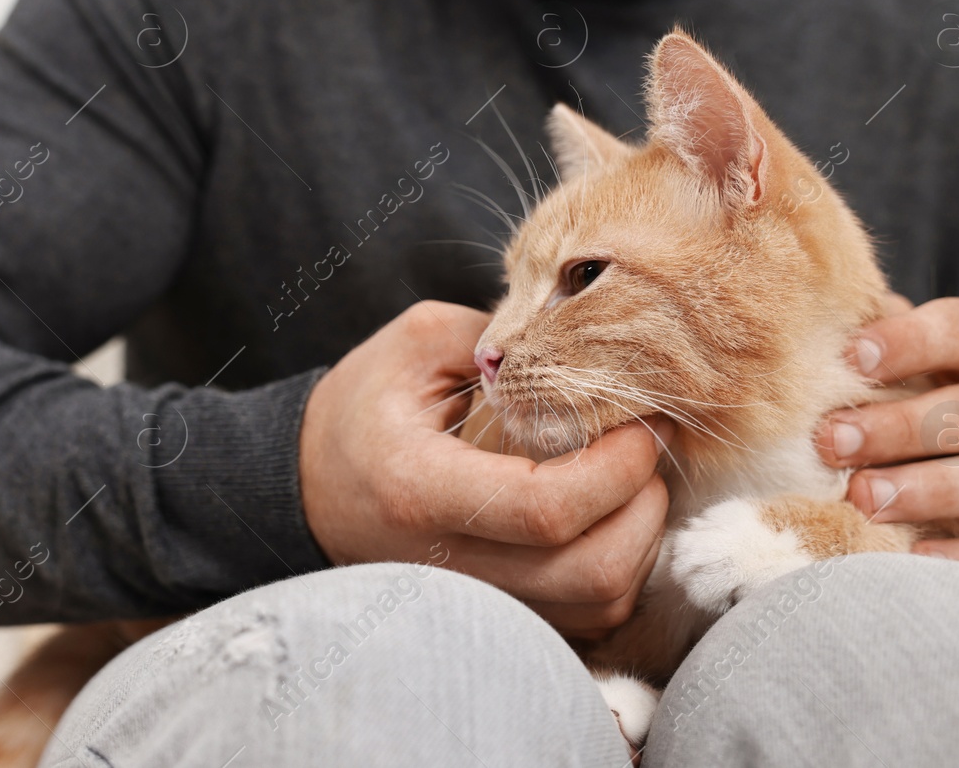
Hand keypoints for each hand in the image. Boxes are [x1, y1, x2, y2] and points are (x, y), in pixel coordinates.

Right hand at [300, 300, 671, 637]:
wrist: (309, 485)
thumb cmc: (362, 409)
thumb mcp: (414, 345)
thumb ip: (497, 338)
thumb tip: (584, 346)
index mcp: (422, 488)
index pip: (546, 509)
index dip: (617, 469)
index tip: (641, 421)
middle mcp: (450, 564)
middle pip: (592, 575)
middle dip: (645, 508)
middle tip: (649, 446)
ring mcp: (477, 600)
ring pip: (600, 606)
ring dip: (641, 541)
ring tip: (632, 479)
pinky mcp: (498, 614)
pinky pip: (588, 620)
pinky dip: (619, 570)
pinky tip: (609, 517)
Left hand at [817, 296, 958, 575]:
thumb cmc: (905, 407)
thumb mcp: (891, 369)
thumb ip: (862, 349)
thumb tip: (807, 330)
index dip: (912, 340)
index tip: (850, 357)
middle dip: (901, 427)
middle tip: (831, 442)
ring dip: (932, 488)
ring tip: (863, 498)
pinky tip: (915, 554)